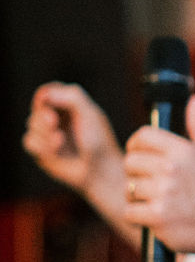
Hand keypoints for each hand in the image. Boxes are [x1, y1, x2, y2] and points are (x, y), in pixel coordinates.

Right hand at [23, 83, 121, 198]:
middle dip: (43, 115)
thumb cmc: (98, 141)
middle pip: (37, 107)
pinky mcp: (41, 150)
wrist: (99, 170)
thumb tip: (45, 94)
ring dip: (44, 132)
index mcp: (69, 105)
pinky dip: (41, 145)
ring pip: (31, 123)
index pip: (49, 91)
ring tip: (61, 140)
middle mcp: (57, 117)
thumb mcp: (90, 114)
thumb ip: (72, 98)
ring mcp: (48, 134)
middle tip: (54, 123)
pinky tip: (56, 149)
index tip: (46, 100)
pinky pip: (29, 141)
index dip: (45, 95)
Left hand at [122, 94, 194, 252]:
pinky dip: (138, 216)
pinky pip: (130, 211)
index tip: (140, 154)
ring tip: (155, 199)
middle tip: (151, 182)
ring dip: (137, 196)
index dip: (136, 145)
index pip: (142, 137)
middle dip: (137, 172)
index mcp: (182, 150)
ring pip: (129, 188)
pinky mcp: (158, 218)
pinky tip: (154, 216)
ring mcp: (163, 194)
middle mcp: (171, 170)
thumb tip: (194, 100)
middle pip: (130, 162)